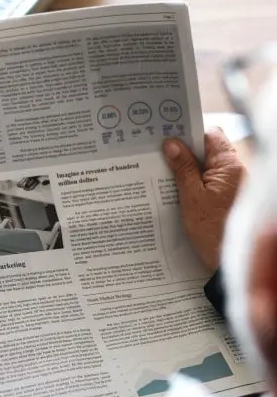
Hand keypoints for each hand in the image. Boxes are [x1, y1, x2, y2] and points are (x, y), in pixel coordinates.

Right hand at [162, 128, 245, 271]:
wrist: (228, 263)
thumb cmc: (213, 232)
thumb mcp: (191, 199)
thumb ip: (183, 169)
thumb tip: (171, 144)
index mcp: (230, 166)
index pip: (210, 135)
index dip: (189, 133)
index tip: (168, 136)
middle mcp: (236, 171)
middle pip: (208, 149)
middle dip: (184, 151)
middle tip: (159, 155)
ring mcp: (233, 184)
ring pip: (207, 165)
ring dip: (187, 168)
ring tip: (164, 173)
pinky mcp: (228, 197)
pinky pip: (209, 180)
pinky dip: (194, 181)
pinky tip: (176, 189)